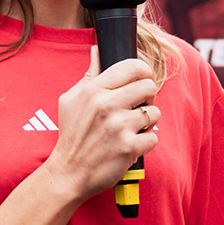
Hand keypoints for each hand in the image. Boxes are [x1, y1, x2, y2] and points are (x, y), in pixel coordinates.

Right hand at [45, 46, 159, 202]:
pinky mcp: (129, 148)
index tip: (142, 81)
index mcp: (94, 90)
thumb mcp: (70, 100)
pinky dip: (145, 143)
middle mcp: (107, 105)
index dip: (143, 72)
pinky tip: (130, 146)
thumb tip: (97, 50)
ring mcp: (119, 126)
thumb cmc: (71, 136)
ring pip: (155, 112)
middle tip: (139, 106)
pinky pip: (154, 137)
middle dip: (149, 96)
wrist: (68, 174)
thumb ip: (89, 75)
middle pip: (149, 86)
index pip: (133, 66)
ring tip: (132, 128)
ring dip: (148, 122)